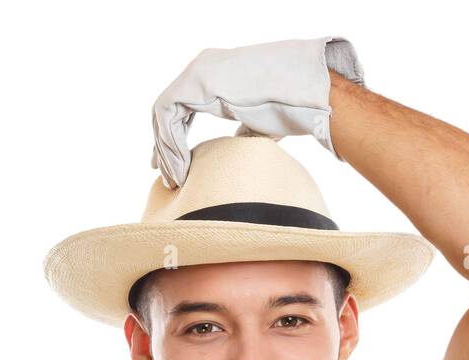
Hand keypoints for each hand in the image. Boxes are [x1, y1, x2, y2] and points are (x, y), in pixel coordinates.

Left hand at [151, 36, 364, 188]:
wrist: (304, 97)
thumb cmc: (292, 110)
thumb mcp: (259, 124)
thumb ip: (241, 132)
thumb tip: (236, 152)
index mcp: (215, 77)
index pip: (182, 108)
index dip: (175, 138)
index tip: (175, 166)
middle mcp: (201, 70)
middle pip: (169, 111)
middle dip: (164, 146)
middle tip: (166, 176)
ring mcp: (197, 73)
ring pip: (164, 115)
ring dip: (166, 150)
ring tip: (174, 180)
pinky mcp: (196, 82)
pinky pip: (169, 115)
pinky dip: (170, 144)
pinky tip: (180, 169)